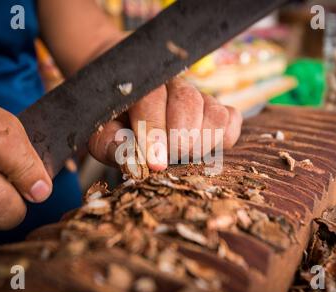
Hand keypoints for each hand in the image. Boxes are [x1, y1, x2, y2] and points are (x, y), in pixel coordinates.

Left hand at [89, 77, 242, 170]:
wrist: (130, 98)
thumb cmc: (115, 118)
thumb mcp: (102, 131)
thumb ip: (109, 143)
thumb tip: (131, 160)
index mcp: (143, 84)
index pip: (153, 99)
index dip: (155, 132)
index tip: (155, 163)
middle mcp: (175, 85)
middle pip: (189, 103)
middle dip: (180, 139)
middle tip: (169, 158)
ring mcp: (200, 96)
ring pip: (215, 113)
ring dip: (201, 142)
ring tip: (184, 156)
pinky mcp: (219, 108)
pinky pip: (232, 120)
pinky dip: (224, 138)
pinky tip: (205, 148)